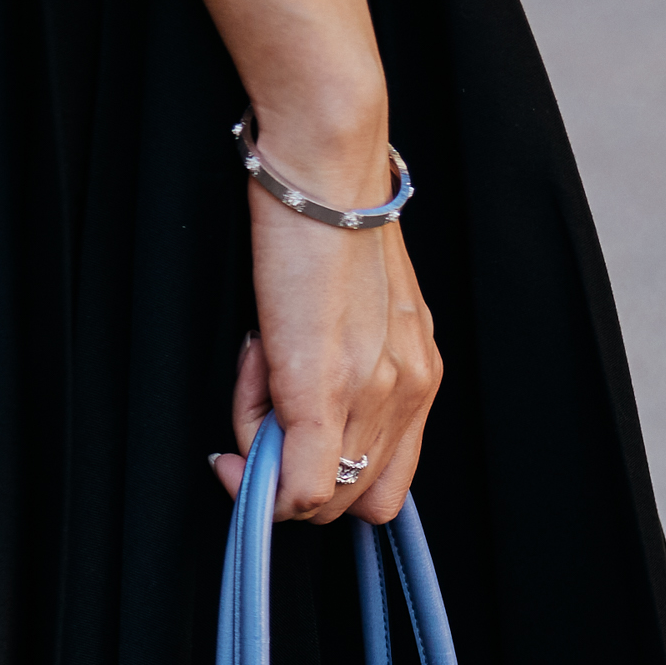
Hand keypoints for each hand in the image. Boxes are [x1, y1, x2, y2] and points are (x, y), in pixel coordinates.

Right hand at [213, 131, 441, 525]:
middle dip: (298, 475)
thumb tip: (295, 420)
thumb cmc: (329, 219)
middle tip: (263, 400)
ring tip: (257, 370)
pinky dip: (258, 472)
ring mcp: (373, 395)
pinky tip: (245, 408)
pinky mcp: (324, 393)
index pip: (387, 484)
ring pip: (316, 494)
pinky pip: (297, 488)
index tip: (288, 445)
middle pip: (355, 501)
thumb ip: (349, 368)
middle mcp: (409, 390)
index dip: (331, 484)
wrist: (324, 163)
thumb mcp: (360, 307)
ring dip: (270, 452)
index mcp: (420, 373)